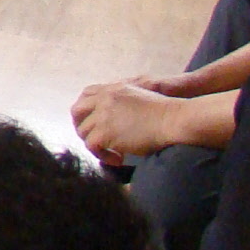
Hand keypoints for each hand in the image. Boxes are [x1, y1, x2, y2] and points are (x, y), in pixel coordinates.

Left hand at [71, 79, 187, 164]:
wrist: (173, 119)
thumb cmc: (165, 112)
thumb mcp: (139, 96)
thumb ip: (122, 101)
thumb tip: (115, 117)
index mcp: (112, 89)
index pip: (86, 94)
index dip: (86, 109)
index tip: (92, 122)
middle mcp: (103, 99)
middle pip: (77, 111)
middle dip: (81, 126)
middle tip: (95, 140)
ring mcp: (102, 115)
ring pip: (84, 132)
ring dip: (96, 145)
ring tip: (114, 153)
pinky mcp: (105, 132)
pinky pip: (92, 146)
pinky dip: (103, 156)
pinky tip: (118, 160)